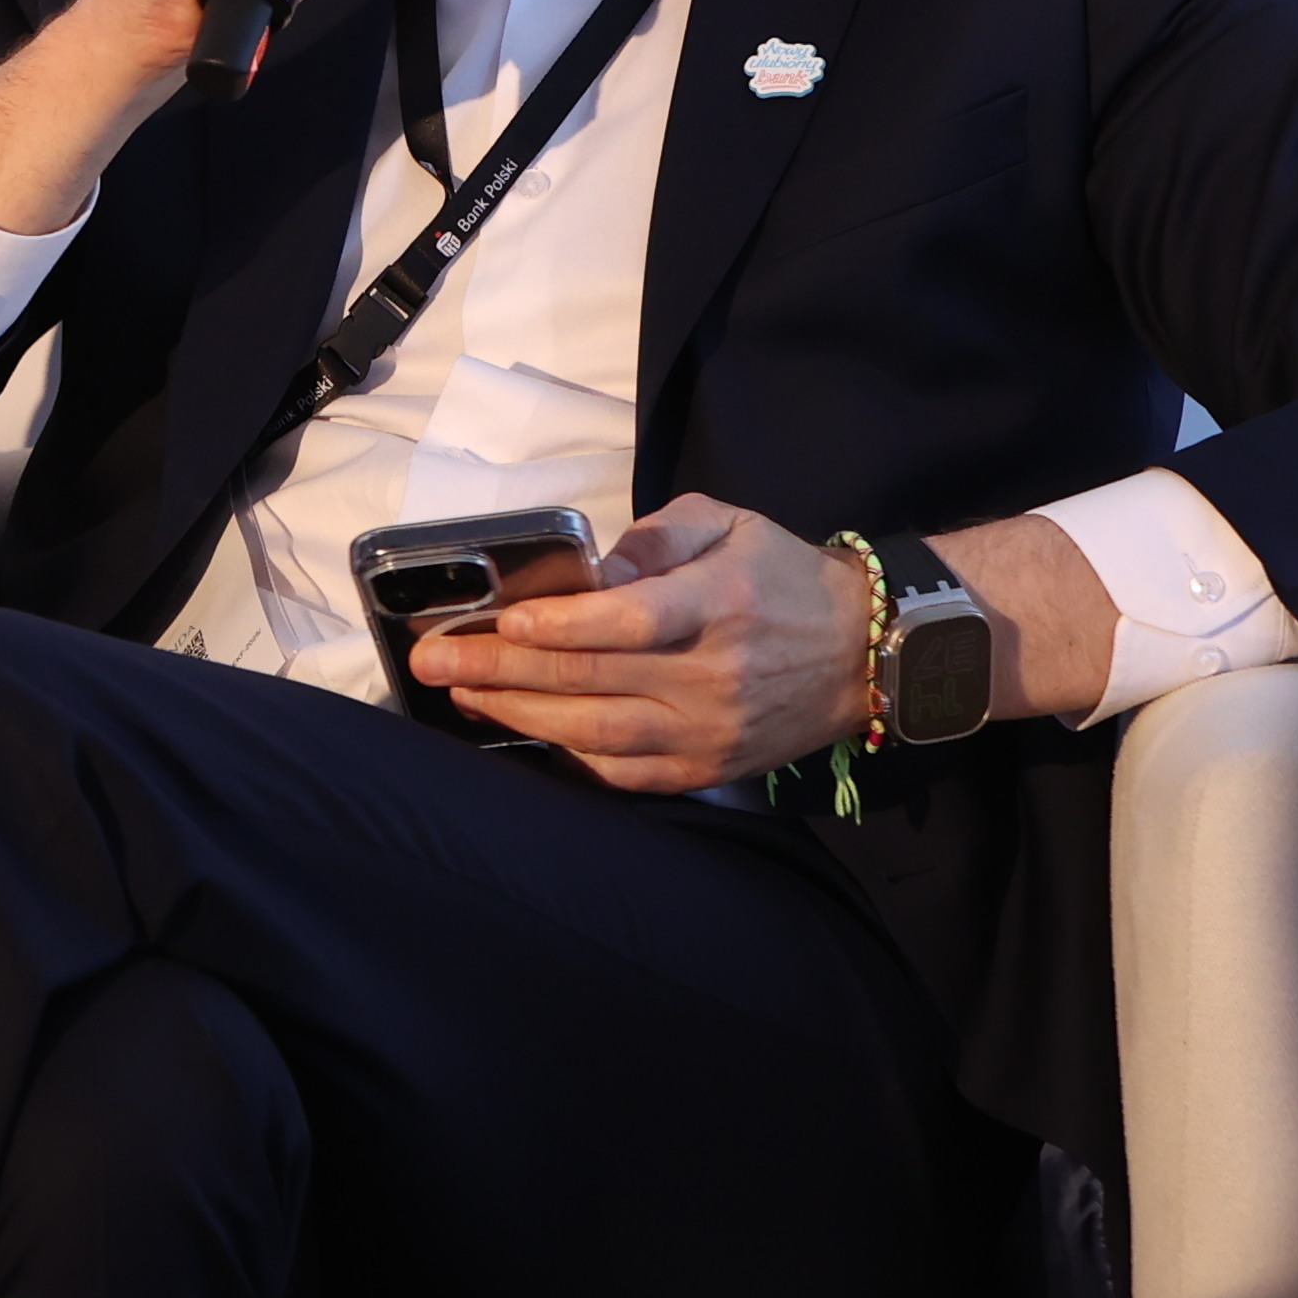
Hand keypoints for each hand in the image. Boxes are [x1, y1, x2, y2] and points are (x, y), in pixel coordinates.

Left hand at [440, 495, 872, 792]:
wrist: (863, 653)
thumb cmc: (781, 577)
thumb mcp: (726, 524)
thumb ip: (654, 538)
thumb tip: (588, 569)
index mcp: (719, 603)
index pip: (631, 619)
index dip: (563, 625)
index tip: (506, 620)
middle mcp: (713, 674)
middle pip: (592, 677)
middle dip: (499, 669)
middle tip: (433, 658)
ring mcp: (709, 729)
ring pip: (596, 732)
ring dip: (518, 714)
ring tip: (461, 692)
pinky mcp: (707, 767)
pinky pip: (624, 773)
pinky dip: (567, 758)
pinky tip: (520, 733)